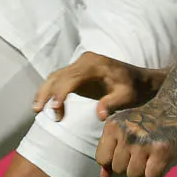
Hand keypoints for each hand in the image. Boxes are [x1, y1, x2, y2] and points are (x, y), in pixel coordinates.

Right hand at [33, 52, 162, 121]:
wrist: (139, 80)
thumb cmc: (134, 88)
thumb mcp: (127, 97)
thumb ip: (112, 103)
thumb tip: (100, 115)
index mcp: (95, 64)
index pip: (72, 77)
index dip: (61, 93)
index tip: (55, 108)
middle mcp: (84, 61)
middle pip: (59, 75)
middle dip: (47, 93)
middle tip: (38, 110)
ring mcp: (79, 65)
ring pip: (55, 76)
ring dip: (45, 91)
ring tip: (37, 109)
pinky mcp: (77, 72)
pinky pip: (59, 79)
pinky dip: (51, 91)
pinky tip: (46, 104)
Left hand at [96, 96, 176, 176]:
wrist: (175, 107)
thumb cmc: (146, 120)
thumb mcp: (123, 129)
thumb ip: (110, 151)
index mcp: (113, 126)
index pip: (101, 159)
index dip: (113, 160)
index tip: (124, 152)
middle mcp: (126, 134)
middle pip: (118, 169)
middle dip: (128, 165)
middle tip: (141, 152)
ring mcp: (144, 143)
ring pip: (133, 175)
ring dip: (142, 170)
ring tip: (150, 155)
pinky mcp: (162, 151)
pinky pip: (151, 176)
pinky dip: (157, 172)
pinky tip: (160, 158)